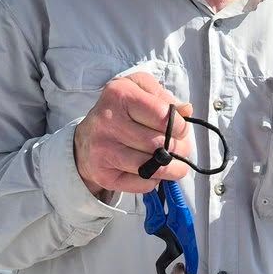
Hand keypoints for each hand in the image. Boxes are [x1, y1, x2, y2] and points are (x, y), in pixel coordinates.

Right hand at [74, 71, 191, 199]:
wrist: (86, 139)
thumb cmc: (120, 112)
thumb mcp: (140, 91)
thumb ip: (165, 98)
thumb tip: (186, 111)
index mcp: (120, 95)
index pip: (164, 116)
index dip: (181, 126)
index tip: (181, 130)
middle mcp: (108, 121)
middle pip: (160, 144)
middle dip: (180, 149)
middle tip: (181, 149)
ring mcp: (103, 150)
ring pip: (153, 167)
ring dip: (172, 169)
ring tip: (175, 165)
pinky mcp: (103, 174)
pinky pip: (142, 183)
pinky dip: (154, 181)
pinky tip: (152, 171)